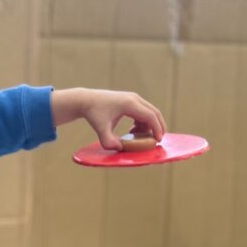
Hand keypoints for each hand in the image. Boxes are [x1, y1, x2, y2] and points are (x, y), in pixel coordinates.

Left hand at [52, 88, 166, 150]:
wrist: (87, 100)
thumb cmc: (94, 114)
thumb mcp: (100, 129)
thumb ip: (108, 141)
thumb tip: (119, 148)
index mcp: (129, 104)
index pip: (150, 116)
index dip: (156, 128)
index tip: (158, 140)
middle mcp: (134, 98)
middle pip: (154, 112)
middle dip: (159, 126)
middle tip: (159, 140)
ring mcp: (133, 97)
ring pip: (150, 111)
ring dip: (150, 125)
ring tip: (140, 137)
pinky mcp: (131, 99)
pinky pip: (143, 110)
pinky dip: (143, 121)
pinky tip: (133, 129)